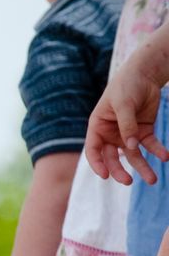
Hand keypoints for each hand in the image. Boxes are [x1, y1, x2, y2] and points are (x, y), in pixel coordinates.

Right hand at [85, 42, 168, 184]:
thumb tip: (131, 147)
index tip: (105, 176)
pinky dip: (157, 150)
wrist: (145, 74)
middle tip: (129, 182)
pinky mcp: (143, 131)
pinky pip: (150, 144)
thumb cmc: (126, 86)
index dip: (98, 164)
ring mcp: (127, 134)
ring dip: (143, 167)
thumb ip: (127, 126)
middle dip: (121, 170)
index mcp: (98, 128)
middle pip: (113, 157)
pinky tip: (165, 156)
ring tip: (153, 180)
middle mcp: (111, 134)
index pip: (94, 151)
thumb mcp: (123, 105)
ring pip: (133, 155)